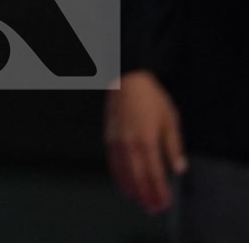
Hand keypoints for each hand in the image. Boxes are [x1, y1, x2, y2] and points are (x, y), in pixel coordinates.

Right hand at [105, 70, 185, 213]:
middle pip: (137, 177)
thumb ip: (173, 147)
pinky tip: (123, 183)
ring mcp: (116, 141)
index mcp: (147, 140)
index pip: (153, 174)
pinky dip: (118, 176)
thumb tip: (179, 168)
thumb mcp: (170, 120)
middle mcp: (129, 144)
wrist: (127, 79)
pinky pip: (112, 162)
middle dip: (145, 195)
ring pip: (122, 172)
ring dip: (131, 188)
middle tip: (152, 208)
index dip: (159, 191)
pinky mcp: (109, 137)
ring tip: (137, 200)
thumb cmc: (151, 98)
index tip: (164, 203)